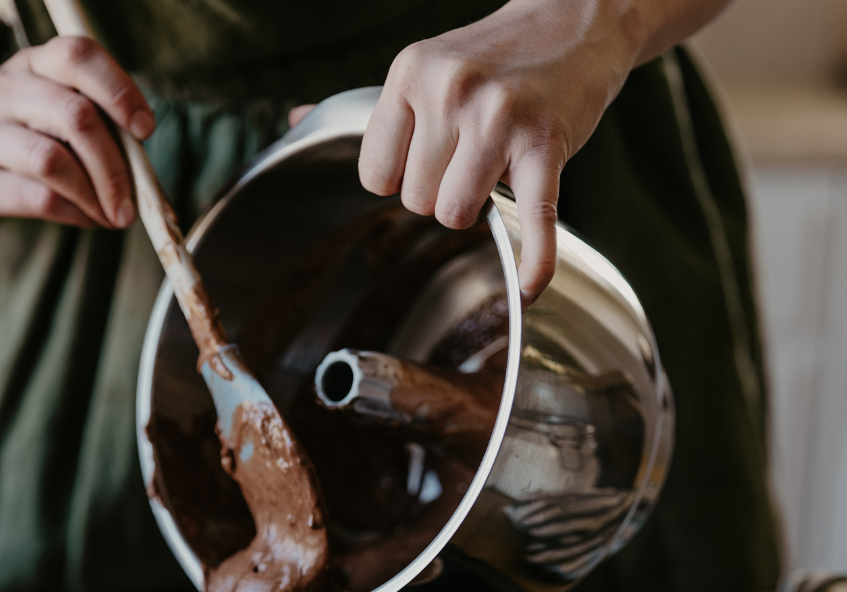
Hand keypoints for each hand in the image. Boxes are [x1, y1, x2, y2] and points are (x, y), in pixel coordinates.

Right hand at [0, 37, 153, 228]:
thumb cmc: (12, 141)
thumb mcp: (48, 115)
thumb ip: (94, 126)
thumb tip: (142, 163)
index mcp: (30, 65)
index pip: (78, 56)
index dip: (120, 91)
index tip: (145, 130)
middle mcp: (2, 89)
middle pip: (75, 116)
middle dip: (116, 167)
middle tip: (131, 204)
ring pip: (54, 160)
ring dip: (96, 195)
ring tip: (112, 217)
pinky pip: (38, 198)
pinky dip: (75, 214)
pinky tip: (86, 220)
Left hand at [359, 0, 643, 305]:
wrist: (575, 18)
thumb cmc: (491, 59)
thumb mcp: (422, 67)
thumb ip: (368, 111)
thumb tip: (292, 119)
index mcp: (410, 75)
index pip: (376, 176)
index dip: (400, 180)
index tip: (428, 161)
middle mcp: (450, 92)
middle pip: (417, 201)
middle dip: (441, 191)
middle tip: (469, 157)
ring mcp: (500, 118)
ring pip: (456, 214)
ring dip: (475, 207)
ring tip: (494, 168)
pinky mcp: (546, 144)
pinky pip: (535, 218)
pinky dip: (535, 259)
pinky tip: (529, 287)